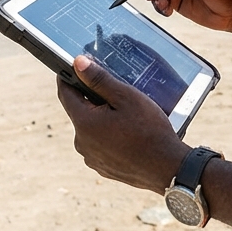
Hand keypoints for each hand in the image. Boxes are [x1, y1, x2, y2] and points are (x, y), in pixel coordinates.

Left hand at [57, 56, 186, 192]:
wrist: (167, 167)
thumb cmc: (149, 130)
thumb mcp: (126, 97)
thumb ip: (99, 79)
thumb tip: (78, 63)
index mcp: (84, 123)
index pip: (65, 93)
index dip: (68, 76)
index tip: (75, 65)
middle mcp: (82, 143)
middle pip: (79, 111)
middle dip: (92, 98)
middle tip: (115, 90)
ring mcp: (91, 158)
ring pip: (90, 128)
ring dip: (101, 117)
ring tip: (126, 113)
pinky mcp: (102, 167)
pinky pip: (99, 144)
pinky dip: (108, 134)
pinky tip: (128, 132)